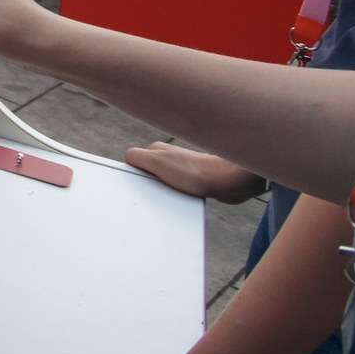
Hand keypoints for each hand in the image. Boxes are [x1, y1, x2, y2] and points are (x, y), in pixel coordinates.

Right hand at [127, 143, 265, 202]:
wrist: (228, 182)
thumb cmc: (195, 173)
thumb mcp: (158, 162)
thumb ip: (138, 157)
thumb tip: (127, 159)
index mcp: (157, 150)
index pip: (133, 162)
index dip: (132, 175)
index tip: (136, 188)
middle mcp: (168, 157)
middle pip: (145, 175)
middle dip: (145, 187)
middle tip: (150, 197)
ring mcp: (180, 170)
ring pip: (160, 185)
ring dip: (161, 195)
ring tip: (166, 201)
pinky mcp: (192, 182)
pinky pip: (175, 192)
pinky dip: (174, 198)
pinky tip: (178, 203)